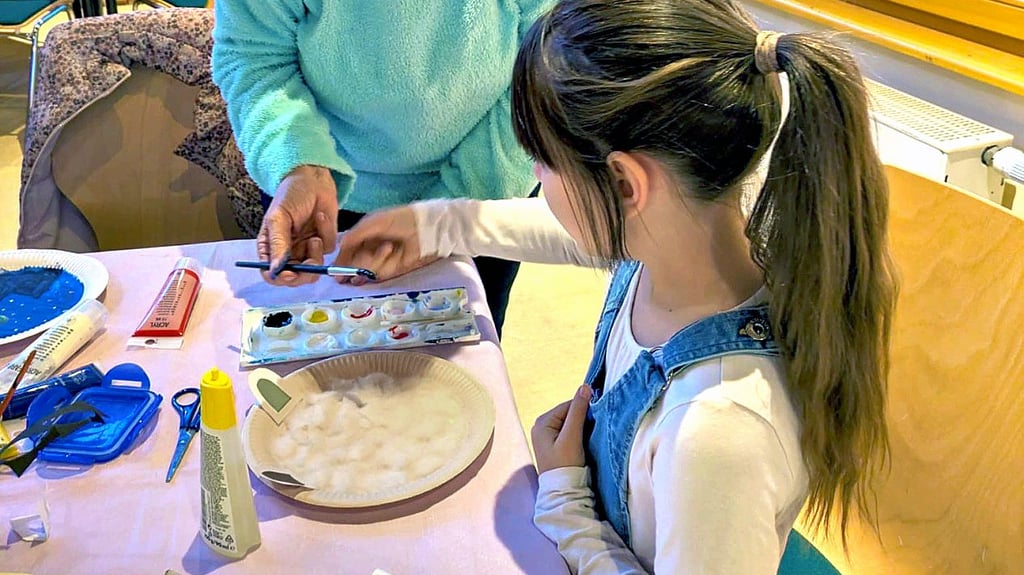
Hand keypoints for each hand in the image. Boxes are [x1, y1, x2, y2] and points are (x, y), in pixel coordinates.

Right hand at [258, 165, 338, 285]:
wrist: (314, 178)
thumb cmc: (291, 194)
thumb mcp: (279, 217)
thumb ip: (278, 244)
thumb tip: (275, 270)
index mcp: (270, 248)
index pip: (271, 274)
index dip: (281, 278)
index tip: (291, 273)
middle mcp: (287, 252)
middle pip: (294, 279)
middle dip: (304, 274)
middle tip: (311, 264)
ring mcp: (306, 249)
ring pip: (312, 271)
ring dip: (316, 257)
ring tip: (315, 238)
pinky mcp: (324, 242)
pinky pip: (327, 251)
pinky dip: (326, 236)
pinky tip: (321, 218)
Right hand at [333, 205, 439, 285]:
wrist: (424, 227)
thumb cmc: (398, 219)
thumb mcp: (371, 223)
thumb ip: (352, 237)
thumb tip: (338, 250)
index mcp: (363, 237)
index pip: (347, 253)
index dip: (341, 263)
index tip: (335, 272)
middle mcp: (370, 250)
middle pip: (354, 265)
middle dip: (355, 265)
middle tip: (360, 261)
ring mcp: (381, 262)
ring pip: (367, 270)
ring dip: (375, 259)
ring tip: (388, 247)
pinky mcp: (392, 270)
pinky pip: (380, 273)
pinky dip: (384, 262)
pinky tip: (391, 252)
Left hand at [531, 385, 591, 473]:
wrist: (562, 492)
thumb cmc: (565, 464)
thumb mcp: (572, 436)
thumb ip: (578, 411)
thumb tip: (585, 387)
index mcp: (542, 422)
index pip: (569, 405)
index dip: (585, 410)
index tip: (597, 421)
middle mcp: (542, 426)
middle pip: (570, 414)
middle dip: (583, 421)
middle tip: (591, 433)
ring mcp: (547, 436)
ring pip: (571, 424)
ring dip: (582, 429)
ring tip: (587, 440)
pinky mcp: (554, 445)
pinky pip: (569, 433)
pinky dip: (578, 436)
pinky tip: (583, 445)